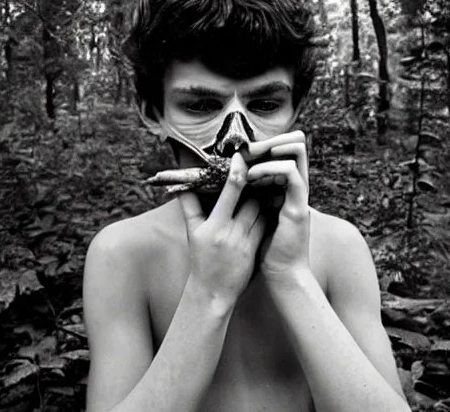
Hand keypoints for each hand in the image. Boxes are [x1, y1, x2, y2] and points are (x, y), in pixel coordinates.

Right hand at [178, 152, 265, 307]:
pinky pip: (265, 226)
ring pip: (262, 211)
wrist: (212, 292)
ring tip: (264, 189)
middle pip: (252, 198)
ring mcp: (245, 242)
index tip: (242, 156)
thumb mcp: (192, 232)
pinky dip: (267, 215)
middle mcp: (231, 232)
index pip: (232, 189)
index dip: (240, 170)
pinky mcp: (256, 250)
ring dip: (263, 200)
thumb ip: (188, 206)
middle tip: (258, 173)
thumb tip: (181, 186)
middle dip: (255, 186)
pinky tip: (268, 209)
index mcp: (214, 224)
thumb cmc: (201, 258)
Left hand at [244, 130, 310, 277]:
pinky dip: (272, 168)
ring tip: (249, 154)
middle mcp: (297, 189)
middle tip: (248, 145)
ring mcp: (301, 196)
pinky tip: (252, 173)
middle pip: (296, 147)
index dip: (271, 144)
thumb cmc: (267, 248)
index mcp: (288, 189)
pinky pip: (291, 174)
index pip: (287, 154)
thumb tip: (232, 183)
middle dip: (273, 139)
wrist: (283, 274)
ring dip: (273, 148)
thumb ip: (253, 197)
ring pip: (298, 154)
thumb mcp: (257, 215)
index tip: (245, 147)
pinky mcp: (300, 207)